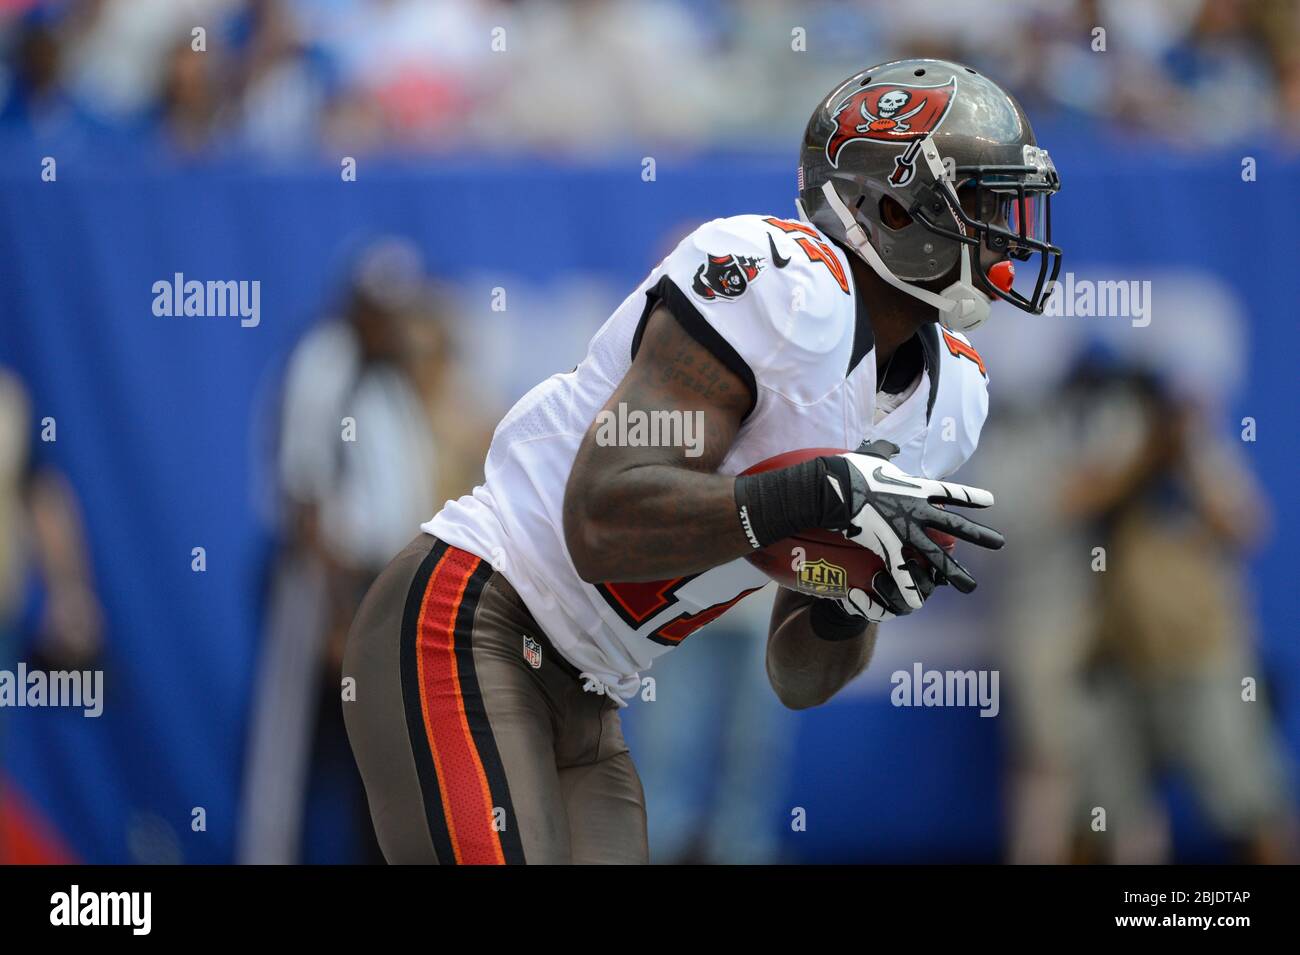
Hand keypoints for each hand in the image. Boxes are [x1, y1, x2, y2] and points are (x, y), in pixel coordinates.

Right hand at [824, 439, 1003, 609]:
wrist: (840, 488)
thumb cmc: (854, 469)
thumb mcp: (874, 454)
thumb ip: (886, 450)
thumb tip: (890, 447)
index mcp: (918, 488)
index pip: (953, 492)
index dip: (972, 496)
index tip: (991, 501)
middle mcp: (919, 511)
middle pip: (956, 526)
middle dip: (980, 535)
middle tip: (1000, 543)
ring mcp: (906, 532)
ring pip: (937, 557)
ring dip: (954, 572)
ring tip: (970, 586)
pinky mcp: (888, 547)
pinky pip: (902, 572)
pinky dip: (908, 588)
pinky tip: (916, 603)